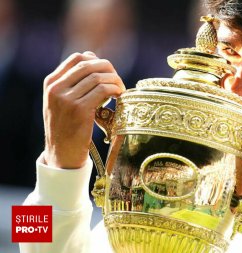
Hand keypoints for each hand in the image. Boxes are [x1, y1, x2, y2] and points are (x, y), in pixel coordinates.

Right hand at [43, 52, 125, 168]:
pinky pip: (103, 90)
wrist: (61, 155)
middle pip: (89, 64)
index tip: (108, 72)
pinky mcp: (79, 109)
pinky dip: (114, 90)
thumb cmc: (67, 128)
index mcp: (51, 83)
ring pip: (98, 77)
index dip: (98, 61)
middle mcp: (56, 88)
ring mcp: (67, 98)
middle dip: (109, 70)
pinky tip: (118, 97)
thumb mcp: (62, 102)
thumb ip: (73, 83)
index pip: (77, 58)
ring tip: (120, 90)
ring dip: (115, 81)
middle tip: (118, 81)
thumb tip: (94, 60)